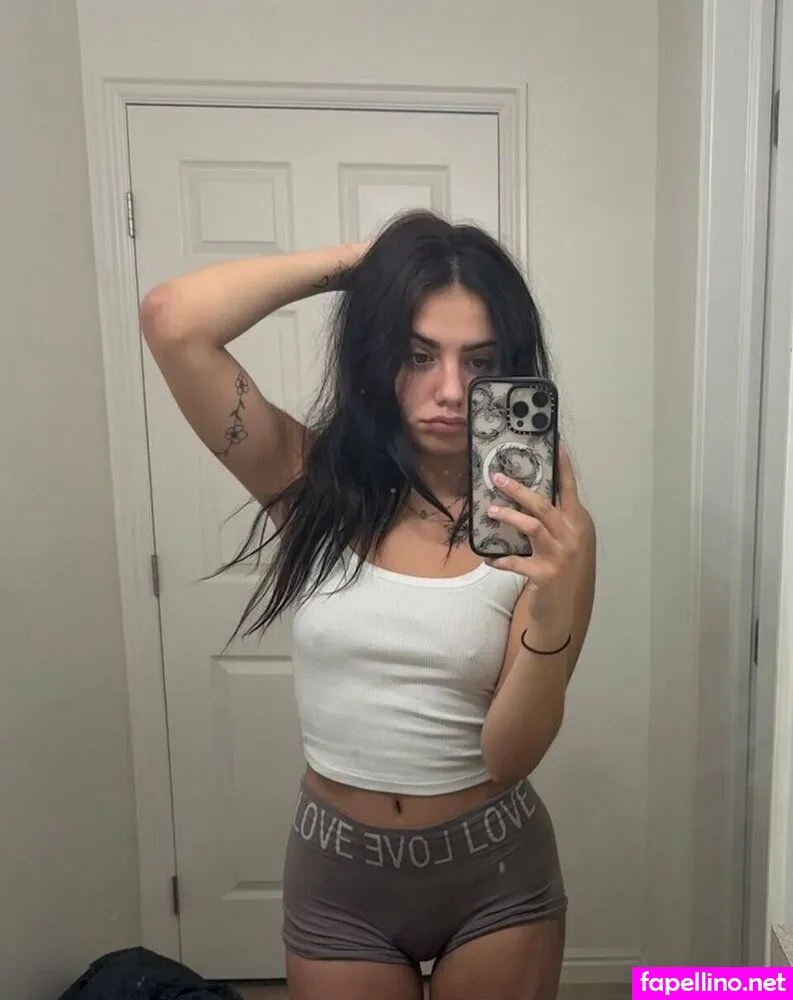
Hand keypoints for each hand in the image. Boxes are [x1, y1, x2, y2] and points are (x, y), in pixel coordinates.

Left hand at [485, 443, 587, 633]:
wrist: (560, 611)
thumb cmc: (559, 571)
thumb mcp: (562, 543)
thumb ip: (552, 522)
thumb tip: (525, 497)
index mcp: (577, 524)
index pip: (569, 491)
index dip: (564, 469)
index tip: (558, 446)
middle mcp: (572, 537)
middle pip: (544, 506)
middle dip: (519, 490)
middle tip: (498, 478)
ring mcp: (560, 556)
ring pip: (532, 527)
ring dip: (509, 517)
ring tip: (491, 511)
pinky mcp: (545, 575)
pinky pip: (516, 562)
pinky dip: (500, 560)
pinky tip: (488, 559)